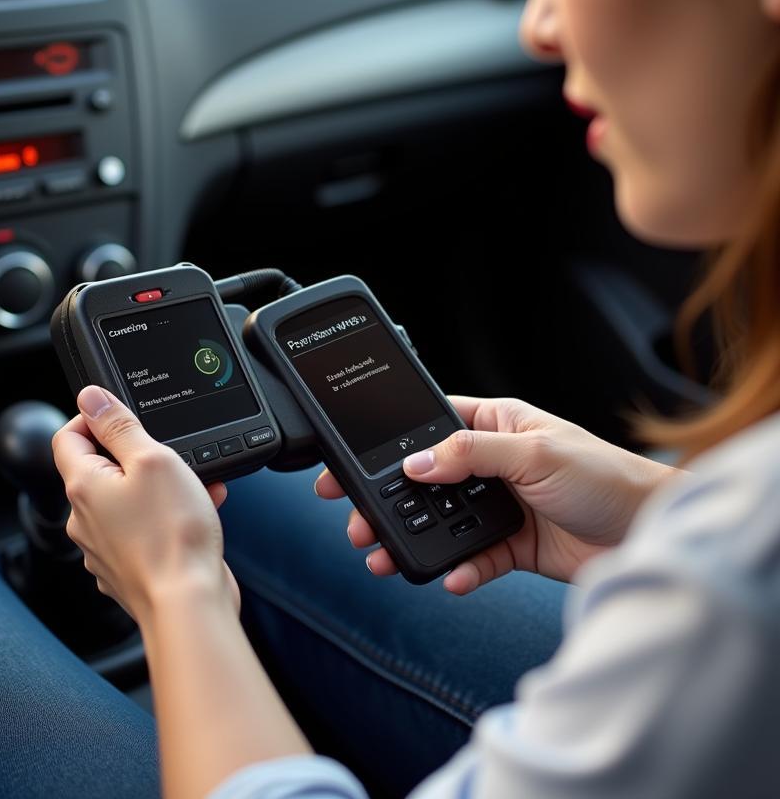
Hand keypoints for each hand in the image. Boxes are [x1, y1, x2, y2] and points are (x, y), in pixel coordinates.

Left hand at [52, 385, 239, 622]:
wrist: (189, 604)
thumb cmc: (172, 536)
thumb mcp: (153, 459)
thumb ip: (119, 426)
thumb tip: (91, 398)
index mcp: (83, 487)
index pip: (67, 437)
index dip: (91, 418)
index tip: (120, 414)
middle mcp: (84, 520)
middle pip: (100, 470)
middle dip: (139, 456)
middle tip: (172, 455)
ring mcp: (104, 548)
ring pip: (128, 501)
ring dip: (161, 487)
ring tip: (197, 487)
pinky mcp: (127, 569)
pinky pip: (143, 530)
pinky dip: (167, 517)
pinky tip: (198, 514)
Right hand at [316, 396, 680, 593]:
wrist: (653, 532)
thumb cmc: (606, 476)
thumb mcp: (535, 452)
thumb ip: (471, 456)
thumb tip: (415, 463)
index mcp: (496, 426)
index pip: (430, 427)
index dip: (389, 443)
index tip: (350, 461)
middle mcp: (493, 464)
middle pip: (426, 481)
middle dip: (388, 501)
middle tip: (355, 520)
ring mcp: (501, 506)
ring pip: (442, 523)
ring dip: (413, 540)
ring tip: (384, 556)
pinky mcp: (513, 546)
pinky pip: (474, 558)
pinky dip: (459, 570)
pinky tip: (450, 577)